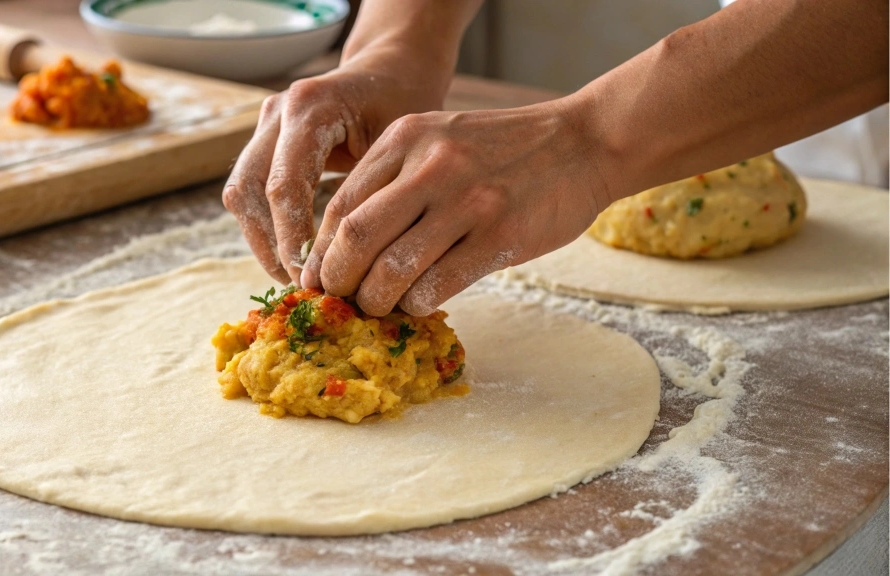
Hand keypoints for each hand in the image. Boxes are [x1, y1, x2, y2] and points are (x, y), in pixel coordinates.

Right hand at [222, 52, 449, 284]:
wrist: (391, 70)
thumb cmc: (404, 104)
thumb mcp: (397, 145)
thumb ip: (369, 194)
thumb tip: (353, 262)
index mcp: (310, 107)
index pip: (284, 185)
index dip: (291, 238)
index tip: (309, 277)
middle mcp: (278, 111)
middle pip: (249, 190)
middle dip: (270, 244)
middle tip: (299, 284)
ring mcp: (266, 123)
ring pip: (241, 192)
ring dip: (261, 239)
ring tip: (292, 275)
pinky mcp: (265, 139)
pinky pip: (250, 189)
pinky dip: (265, 225)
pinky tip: (291, 255)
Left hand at [300, 97, 617, 316]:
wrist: (583, 143)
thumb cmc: (503, 149)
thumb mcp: (438, 138)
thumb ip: (393, 178)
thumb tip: (345, 246)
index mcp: (405, 139)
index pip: (340, 206)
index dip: (320, 253)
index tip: (317, 280)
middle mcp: (431, 166)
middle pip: (356, 239)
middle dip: (338, 282)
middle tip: (341, 301)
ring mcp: (468, 202)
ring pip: (393, 270)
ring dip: (376, 301)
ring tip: (379, 308)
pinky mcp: (500, 237)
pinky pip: (437, 286)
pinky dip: (417, 304)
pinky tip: (420, 303)